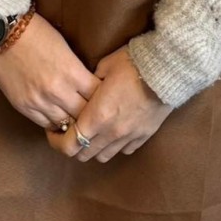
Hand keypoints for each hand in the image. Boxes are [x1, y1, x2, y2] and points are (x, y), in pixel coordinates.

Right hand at [0, 13, 98, 128]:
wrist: (4, 33)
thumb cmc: (38, 33)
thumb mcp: (65, 48)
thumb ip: (77, 70)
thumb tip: (88, 87)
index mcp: (71, 71)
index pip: (97, 96)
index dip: (103, 98)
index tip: (105, 98)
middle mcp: (57, 90)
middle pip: (84, 115)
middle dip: (91, 114)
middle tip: (94, 113)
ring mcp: (39, 101)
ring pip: (66, 125)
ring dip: (73, 121)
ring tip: (77, 118)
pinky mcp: (24, 107)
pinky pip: (45, 124)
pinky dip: (55, 123)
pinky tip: (59, 117)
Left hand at [47, 45, 172, 162]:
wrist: (166, 69)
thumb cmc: (132, 63)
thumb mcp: (104, 67)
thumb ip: (90, 83)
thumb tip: (84, 89)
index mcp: (97, 116)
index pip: (69, 145)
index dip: (57, 142)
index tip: (54, 131)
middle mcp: (111, 133)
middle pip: (84, 155)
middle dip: (73, 146)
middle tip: (71, 131)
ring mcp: (128, 137)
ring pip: (103, 157)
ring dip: (94, 148)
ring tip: (93, 134)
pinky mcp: (144, 136)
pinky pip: (124, 150)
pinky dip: (115, 146)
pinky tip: (115, 132)